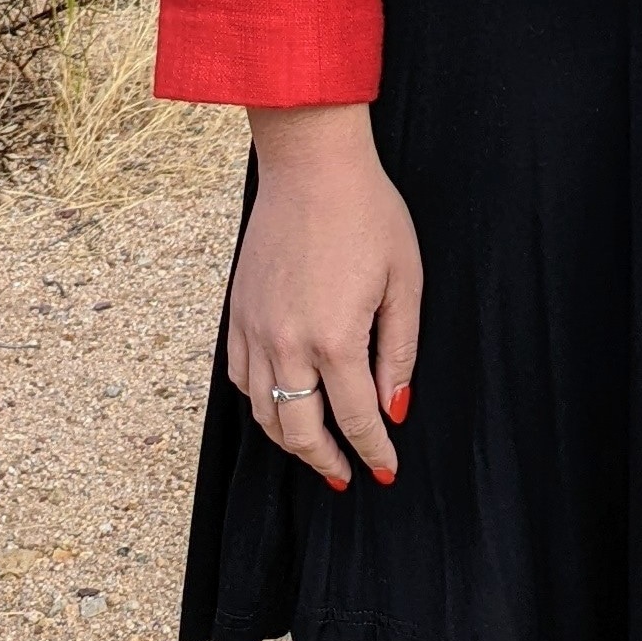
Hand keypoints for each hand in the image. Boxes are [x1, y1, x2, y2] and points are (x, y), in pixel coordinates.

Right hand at [230, 105, 422, 492]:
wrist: (311, 165)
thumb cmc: (368, 213)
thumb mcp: (405, 279)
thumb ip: (399, 351)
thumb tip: (394, 408)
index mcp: (334, 338)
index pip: (355, 418)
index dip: (373, 451)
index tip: (386, 471)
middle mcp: (286, 343)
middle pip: (300, 431)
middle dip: (326, 461)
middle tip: (346, 476)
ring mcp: (254, 330)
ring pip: (264, 412)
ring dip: (291, 440)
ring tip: (316, 449)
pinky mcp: (236, 314)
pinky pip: (241, 380)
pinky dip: (261, 404)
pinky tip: (282, 403)